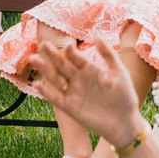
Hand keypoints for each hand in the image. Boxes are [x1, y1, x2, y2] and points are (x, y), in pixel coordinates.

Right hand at [26, 34, 147, 147]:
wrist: (125, 122)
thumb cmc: (125, 96)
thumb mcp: (119, 72)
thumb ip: (107, 54)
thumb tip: (96, 35)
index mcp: (90, 69)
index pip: (76, 57)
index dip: (71, 51)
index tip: (67, 44)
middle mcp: (79, 79)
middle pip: (62, 65)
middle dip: (52, 55)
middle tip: (44, 44)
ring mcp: (73, 93)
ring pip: (55, 79)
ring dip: (45, 69)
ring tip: (33, 58)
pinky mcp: (70, 107)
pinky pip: (56, 98)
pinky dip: (46, 92)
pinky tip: (38, 84)